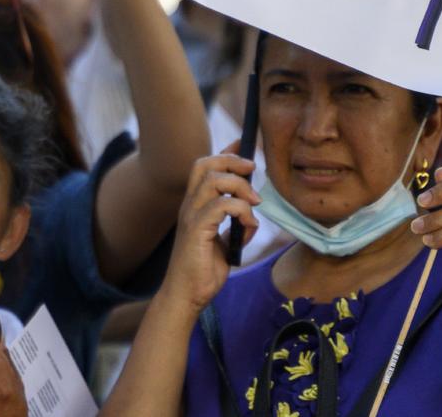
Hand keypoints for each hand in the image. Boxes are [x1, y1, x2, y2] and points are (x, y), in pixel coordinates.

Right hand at [161, 149, 258, 311]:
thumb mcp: (226, 245)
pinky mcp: (197, 230)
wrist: (187, 296)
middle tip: (252, 168)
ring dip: (239, 185)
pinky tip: (249, 224)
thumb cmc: (203, 272)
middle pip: (205, 164)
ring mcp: (191, 216)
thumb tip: (252, 219)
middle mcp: (189, 206)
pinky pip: (221, 207)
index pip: (205, 167)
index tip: (244, 145)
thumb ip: (236, 228)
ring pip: (213, 180)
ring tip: (254, 201)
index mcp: (194, 206)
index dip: (226, 152)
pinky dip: (241, 210)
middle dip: (231, 159)